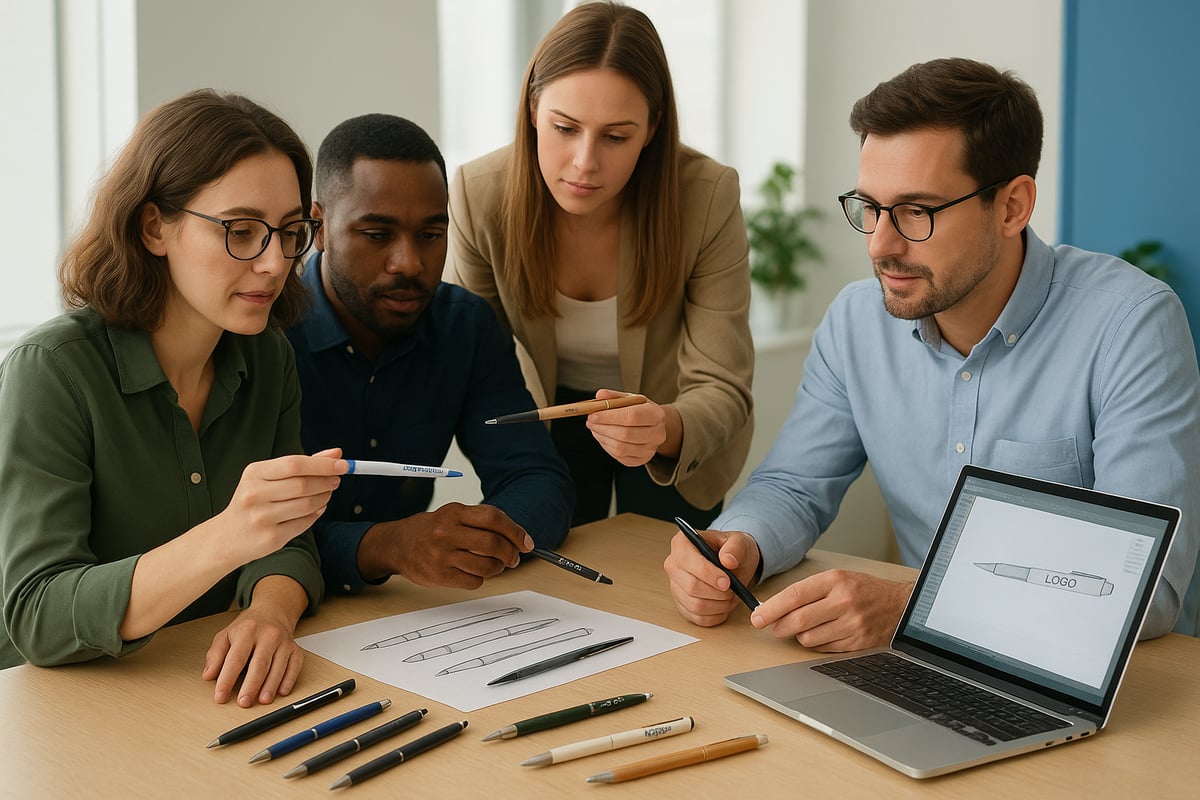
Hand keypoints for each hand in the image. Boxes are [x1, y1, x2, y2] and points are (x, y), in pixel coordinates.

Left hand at [202, 577, 307, 706]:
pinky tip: (281, 691)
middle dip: (251, 685)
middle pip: (259, 664)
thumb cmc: (248, 628)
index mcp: (248, 631)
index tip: (220, 696)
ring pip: (278, 667)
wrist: (272, 613)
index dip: (227, 680)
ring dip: (270, 686)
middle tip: (243, 702)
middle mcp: (268, 635)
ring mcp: (284, 643)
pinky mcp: (295, 650)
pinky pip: (294, 667)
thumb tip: (209, 675)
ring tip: (262, 700)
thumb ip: (215, 655)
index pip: (236, 659)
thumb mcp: (225, 635)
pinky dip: (289, 680)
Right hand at [216, 447, 345, 563]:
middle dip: (326, 481)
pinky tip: (316, 508)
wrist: (226, 537)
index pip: (294, 464)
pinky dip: (316, 514)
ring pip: (307, 504)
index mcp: (254, 473)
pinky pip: (305, 522)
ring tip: (326, 493)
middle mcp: (255, 494)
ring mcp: (262, 517)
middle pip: (303, 485)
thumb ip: (302, 464)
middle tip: (336, 480)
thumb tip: (337, 453)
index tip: (343, 464)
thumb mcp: (269, 478)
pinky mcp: (271, 537)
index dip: (323, 464)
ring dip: (324, 497)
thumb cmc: (254, 500)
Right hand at [357, 503, 533, 589]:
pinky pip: (473, 581)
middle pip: (493, 544)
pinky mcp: (439, 575)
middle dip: (511, 554)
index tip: (526, 542)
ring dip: (498, 568)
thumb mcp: (453, 514)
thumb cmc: (430, 529)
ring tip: (495, 566)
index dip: (516, 531)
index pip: (494, 518)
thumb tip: (516, 537)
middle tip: (514, 558)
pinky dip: (481, 579)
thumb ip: (481, 521)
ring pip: (486, 566)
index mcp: (454, 512)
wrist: (396, 545)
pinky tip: (474, 572)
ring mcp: (442, 555)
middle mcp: (447, 532)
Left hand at [586, 389, 673, 465]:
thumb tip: (600, 395)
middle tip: (590, 421)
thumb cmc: (639, 410)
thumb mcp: (630, 399)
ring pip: (620, 448)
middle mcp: (657, 434)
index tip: (593, 415)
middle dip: (603, 428)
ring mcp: (650, 449)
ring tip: (594, 428)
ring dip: (602, 437)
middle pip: (626, 434)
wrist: (652, 426)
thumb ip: (614, 396)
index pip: (632, 416)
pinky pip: (620, 456)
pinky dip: (606, 446)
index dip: (610, 417)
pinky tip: (602, 436)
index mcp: (656, 415)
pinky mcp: (642, 460)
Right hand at [663, 527, 759, 626]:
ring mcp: (675, 586)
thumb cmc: (732, 550)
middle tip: (733, 590)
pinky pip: (697, 618)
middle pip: (691, 587)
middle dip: (717, 593)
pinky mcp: (682, 604)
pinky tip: (723, 606)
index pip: (690, 562)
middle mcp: (674, 565)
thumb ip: (735, 548)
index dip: (710, 575)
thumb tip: (728, 560)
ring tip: (730, 597)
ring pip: (695, 605)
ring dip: (718, 606)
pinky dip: (715, 616)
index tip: (727, 582)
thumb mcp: (739, 542)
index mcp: (682, 544)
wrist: (733, 562)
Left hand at [751, 570, 913, 651]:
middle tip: (774, 627)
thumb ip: (807, 591)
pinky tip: (822, 633)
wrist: (899, 606)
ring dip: (799, 636)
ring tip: (804, 628)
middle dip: (779, 626)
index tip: (757, 616)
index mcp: (835, 581)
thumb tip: (774, 607)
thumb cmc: (863, 590)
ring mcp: (851, 624)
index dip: (771, 608)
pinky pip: (823, 648)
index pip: (794, 595)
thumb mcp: (837, 579)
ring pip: (808, 638)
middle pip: (798, 620)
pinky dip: (816, 643)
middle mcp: (843, 601)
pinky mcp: (856, 643)